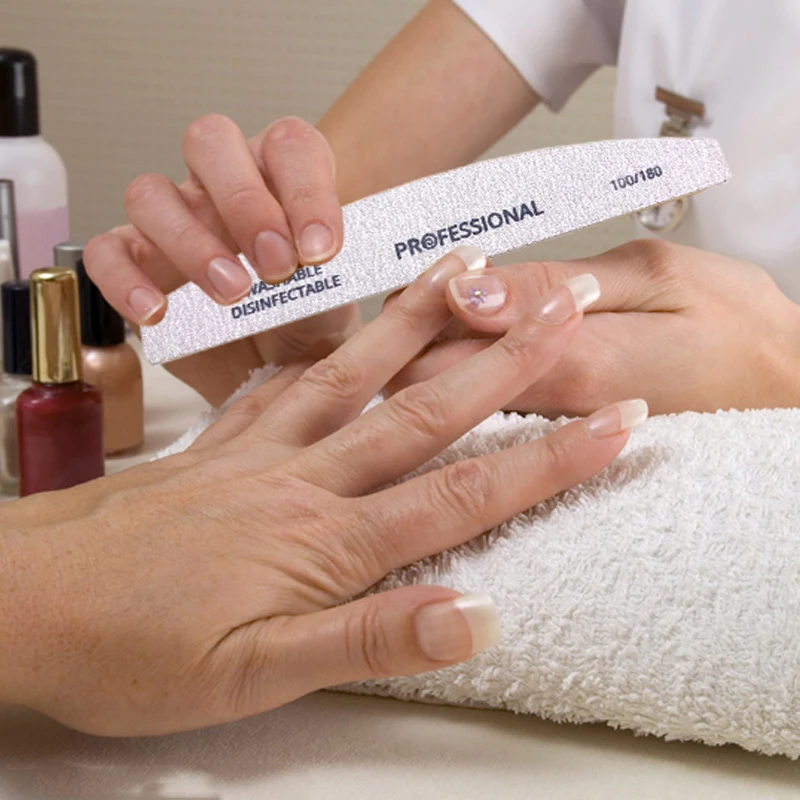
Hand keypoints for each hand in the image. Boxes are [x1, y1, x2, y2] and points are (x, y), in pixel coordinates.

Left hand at [0, 247, 643, 736]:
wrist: (20, 604)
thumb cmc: (129, 650)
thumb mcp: (252, 679)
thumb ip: (367, 642)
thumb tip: (473, 617)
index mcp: (325, 542)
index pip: (462, 493)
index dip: (548, 462)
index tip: (614, 424)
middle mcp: (305, 478)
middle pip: (426, 411)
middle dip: (510, 363)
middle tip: (568, 308)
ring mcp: (262, 449)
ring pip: (359, 373)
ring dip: (422, 321)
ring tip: (474, 269)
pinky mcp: (224, 441)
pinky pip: (284, 377)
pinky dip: (326, 345)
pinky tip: (352, 322)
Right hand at [84, 115, 359, 405]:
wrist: (274, 371)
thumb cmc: (312, 326)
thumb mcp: (351, 302)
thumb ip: (376, 278)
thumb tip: (436, 276)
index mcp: (283, 177)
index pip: (290, 146)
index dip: (306, 192)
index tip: (323, 252)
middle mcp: (223, 186)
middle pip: (212, 142)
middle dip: (246, 202)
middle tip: (276, 265)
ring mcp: (173, 219)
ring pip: (152, 192)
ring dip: (192, 241)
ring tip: (232, 295)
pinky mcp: (134, 262)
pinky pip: (107, 252)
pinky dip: (125, 279)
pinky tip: (158, 314)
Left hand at [391, 240, 799, 414]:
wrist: (790, 393)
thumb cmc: (737, 330)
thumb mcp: (655, 280)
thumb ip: (553, 287)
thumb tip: (467, 291)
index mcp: (559, 368)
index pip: (435, 361)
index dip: (403, 321)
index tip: (407, 285)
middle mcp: (540, 414)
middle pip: (426, 391)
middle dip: (404, 342)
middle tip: (412, 296)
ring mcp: (547, 434)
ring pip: (448, 408)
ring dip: (427, 358)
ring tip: (436, 316)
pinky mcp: (560, 435)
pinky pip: (483, 412)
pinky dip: (462, 374)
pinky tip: (468, 347)